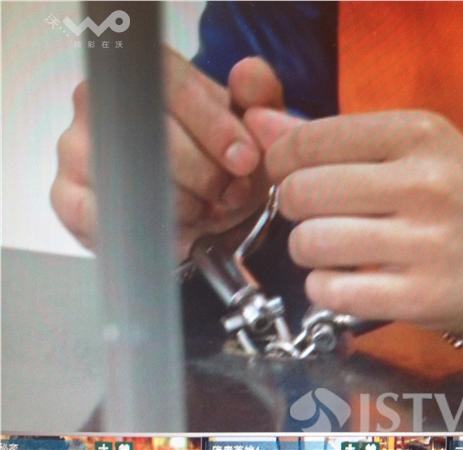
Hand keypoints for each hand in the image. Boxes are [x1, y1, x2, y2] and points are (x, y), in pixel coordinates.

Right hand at [51, 47, 282, 259]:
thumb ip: (257, 97)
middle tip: (231, 194)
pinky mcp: (67, 196)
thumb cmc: (222, 161)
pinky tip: (178, 229)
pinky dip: (151, 229)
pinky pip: (104, 215)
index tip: (244, 160)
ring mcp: (77, 148)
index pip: (172, 85)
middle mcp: (101, 102)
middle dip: (206, 172)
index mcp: (146, 75)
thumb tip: (247, 73)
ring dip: (182, 203)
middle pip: (153, 134)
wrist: (202, 209)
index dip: (213, 125)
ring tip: (206, 210)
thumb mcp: (251, 127)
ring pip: (130, 176)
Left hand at [245, 109, 462, 332]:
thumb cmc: (455, 191)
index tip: (286, 172)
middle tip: (312, 210)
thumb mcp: (407, 147)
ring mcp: (426, 243)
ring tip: (329, 244)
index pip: (310, 141)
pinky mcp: (422, 296)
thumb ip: (330, 136)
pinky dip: (322, 286)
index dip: (280, 161)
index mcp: (418, 134)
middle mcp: (425, 183)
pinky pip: (330, 290)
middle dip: (291, 204)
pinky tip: (342, 278)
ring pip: (310, 242)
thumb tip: (257, 123)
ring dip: (305, 246)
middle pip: (302, 192)